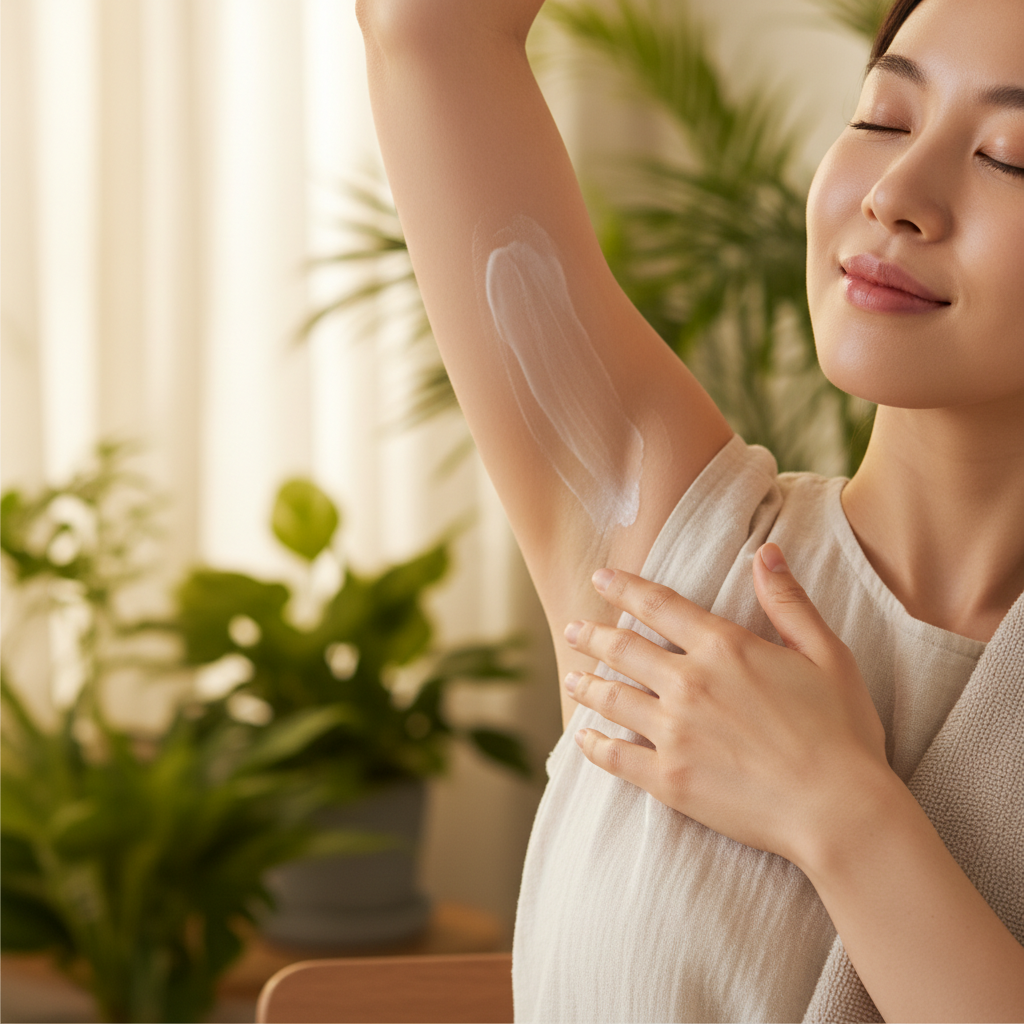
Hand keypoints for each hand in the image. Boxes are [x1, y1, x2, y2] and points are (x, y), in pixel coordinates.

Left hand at [563, 543, 890, 868]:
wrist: (839, 810)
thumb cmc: (841, 732)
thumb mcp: (826, 655)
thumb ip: (788, 602)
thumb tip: (766, 551)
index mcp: (725, 648)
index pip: (659, 606)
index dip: (624, 588)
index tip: (600, 578)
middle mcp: (689, 683)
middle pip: (623, 649)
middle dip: (592, 635)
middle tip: (572, 629)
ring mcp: (674, 732)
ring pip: (611, 697)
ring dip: (586, 684)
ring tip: (571, 678)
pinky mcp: (669, 779)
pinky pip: (615, 756)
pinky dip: (593, 743)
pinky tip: (583, 737)